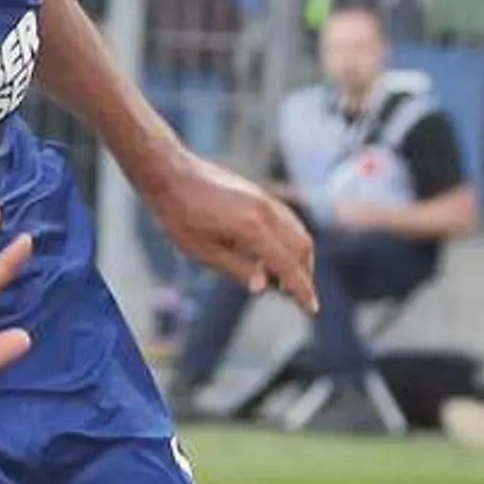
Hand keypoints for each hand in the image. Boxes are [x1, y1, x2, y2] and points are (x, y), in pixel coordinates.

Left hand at [145, 155, 317, 309]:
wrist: (171, 174)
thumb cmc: (180, 215)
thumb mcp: (202, 252)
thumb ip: (237, 269)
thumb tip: (264, 287)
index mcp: (252, 228)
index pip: (287, 265)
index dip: (301, 289)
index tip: (312, 309)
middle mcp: (265, 211)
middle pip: (301, 248)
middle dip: (304, 275)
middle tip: (297, 298)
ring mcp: (265, 200)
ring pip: (298, 232)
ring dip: (300, 258)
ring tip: (287, 280)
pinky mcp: (260, 195)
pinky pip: (288, 221)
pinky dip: (291, 241)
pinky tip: (276, 254)